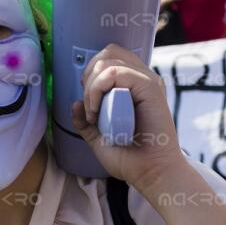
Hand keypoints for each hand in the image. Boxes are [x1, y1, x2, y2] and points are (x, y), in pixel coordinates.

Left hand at [71, 43, 184, 192]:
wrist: (150, 172)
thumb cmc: (130, 159)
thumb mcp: (99, 138)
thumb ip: (86, 121)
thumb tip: (75, 104)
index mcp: (134, 86)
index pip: (110, 58)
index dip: (91, 73)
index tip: (88, 104)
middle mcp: (142, 79)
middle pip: (108, 52)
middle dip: (89, 76)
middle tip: (90, 106)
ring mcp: (147, 81)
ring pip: (108, 60)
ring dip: (92, 87)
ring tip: (94, 112)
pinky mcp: (150, 87)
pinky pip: (115, 73)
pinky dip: (98, 90)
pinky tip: (97, 112)